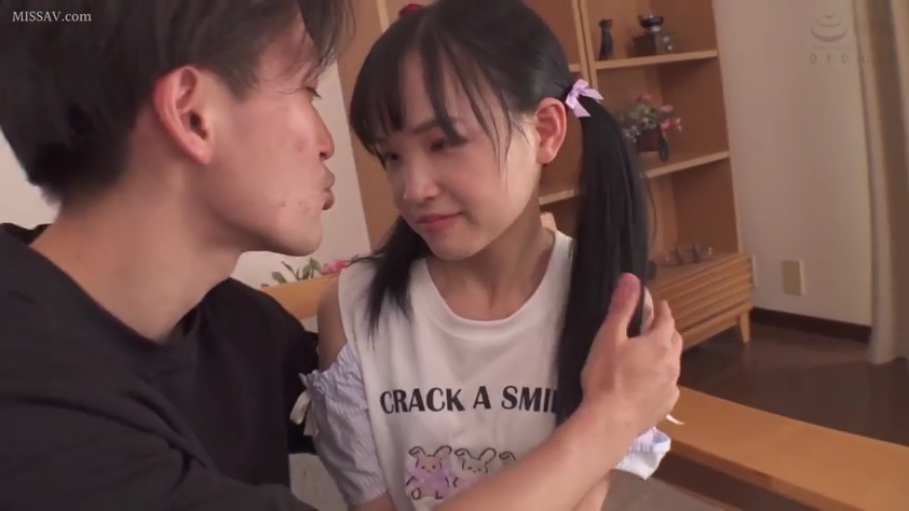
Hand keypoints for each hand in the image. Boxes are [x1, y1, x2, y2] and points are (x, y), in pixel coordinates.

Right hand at [580, 273, 681, 435]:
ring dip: (665, 355)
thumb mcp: (609, 337)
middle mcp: (672, 363)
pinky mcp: (666, 406)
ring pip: (673, 364)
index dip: (662, 309)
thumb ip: (622, 307)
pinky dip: (662, 379)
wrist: (609, 421)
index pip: (666, 319)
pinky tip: (649, 384)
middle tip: (652, 328)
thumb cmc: (606, 375)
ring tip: (649, 356)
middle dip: (666, 330)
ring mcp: (672, 386)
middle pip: (674, 340)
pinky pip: (669, 386)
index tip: (657, 304)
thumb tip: (632, 278)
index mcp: (659, 342)